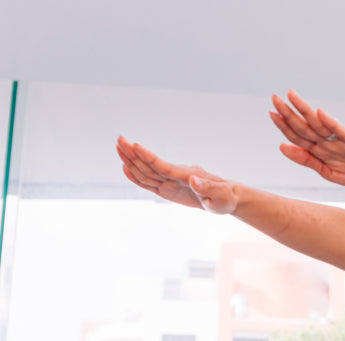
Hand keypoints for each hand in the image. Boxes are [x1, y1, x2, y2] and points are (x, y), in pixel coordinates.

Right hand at [116, 136, 237, 214]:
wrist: (227, 197)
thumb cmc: (225, 198)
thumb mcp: (221, 196)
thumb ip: (208, 188)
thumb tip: (194, 180)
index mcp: (187, 176)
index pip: (164, 166)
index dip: (149, 157)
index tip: (136, 145)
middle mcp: (176, 176)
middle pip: (150, 166)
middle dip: (134, 154)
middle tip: (119, 139)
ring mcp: (171, 182)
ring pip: (147, 172)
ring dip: (132, 161)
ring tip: (118, 147)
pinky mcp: (169, 190)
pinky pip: (149, 183)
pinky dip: (136, 177)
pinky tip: (126, 168)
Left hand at [270, 90, 344, 187]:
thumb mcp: (329, 173)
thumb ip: (307, 160)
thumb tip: (282, 146)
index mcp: (320, 150)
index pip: (298, 136)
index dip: (284, 126)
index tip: (271, 113)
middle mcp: (328, 142)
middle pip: (304, 126)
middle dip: (289, 113)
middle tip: (274, 98)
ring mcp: (341, 140)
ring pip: (319, 124)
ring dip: (304, 110)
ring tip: (291, 96)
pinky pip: (341, 131)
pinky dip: (331, 123)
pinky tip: (320, 113)